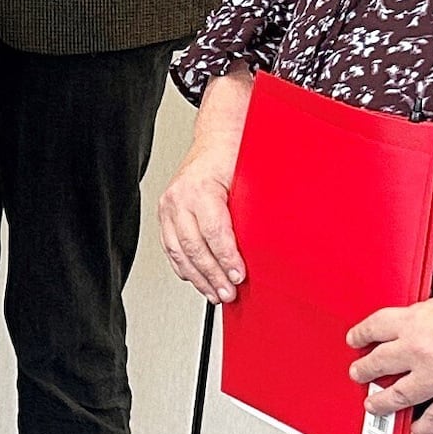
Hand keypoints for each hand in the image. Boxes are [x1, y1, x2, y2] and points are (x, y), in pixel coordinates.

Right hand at [159, 70, 253, 301]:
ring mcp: (168, 207)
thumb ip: (253, 211)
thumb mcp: (248, 180)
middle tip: (228, 292)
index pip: (213, 232)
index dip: (226, 258)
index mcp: (201, 189)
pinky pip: (170, 247)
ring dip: (197, 276)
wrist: (215, 140)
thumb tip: (267, 243)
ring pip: (178, 251)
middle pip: (193, 247)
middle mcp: (179, 198)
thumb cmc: (233, 157)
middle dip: (212, 274)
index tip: (238, 276)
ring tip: (213, 293)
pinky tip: (195, 278)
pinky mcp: (165, 214)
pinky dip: (183, 266)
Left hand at [346, 284, 432, 433]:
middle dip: (364, 370)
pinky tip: (416, 431)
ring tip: (373, 404)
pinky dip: (422, 428)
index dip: (362, 334)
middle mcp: (422, 350)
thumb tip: (424, 324)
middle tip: (357, 374)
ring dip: (382, 402)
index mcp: (418, 320)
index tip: (355, 340)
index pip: (377, 326)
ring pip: (398, 395)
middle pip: (380, 362)